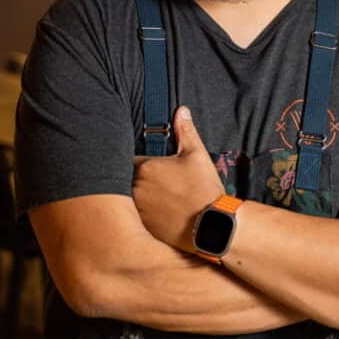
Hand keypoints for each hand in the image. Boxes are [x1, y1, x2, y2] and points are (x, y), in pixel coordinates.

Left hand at [133, 106, 223, 251]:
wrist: (212, 227)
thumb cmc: (205, 190)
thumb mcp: (197, 155)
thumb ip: (185, 131)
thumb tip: (181, 110)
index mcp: (146, 167)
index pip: (129, 158)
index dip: (139, 161)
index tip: (149, 165)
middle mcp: (135, 188)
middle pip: (125, 179)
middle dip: (136, 178)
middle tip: (153, 182)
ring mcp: (136, 210)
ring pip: (127, 198)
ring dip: (137, 196)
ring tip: (156, 198)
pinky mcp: (141, 228)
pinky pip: (132, 218)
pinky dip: (140, 214)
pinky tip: (157, 214)